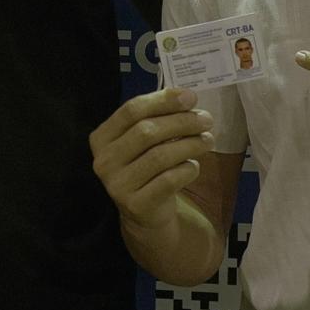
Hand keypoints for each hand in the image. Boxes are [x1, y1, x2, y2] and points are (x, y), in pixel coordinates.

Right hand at [89, 88, 214, 232]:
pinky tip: (194, 166)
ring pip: (160, 156)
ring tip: (207, 140)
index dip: (163, 100)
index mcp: (102, 137)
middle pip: (146, 131)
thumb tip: (186, 96)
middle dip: (182, 122)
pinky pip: (169, 180)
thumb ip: (158, 117)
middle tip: (206, 120)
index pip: (131, 110)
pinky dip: (188, 169)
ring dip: (190, 144)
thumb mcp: (145, 141)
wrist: (144, 214)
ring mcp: (117, 185)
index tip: (191, 97)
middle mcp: (104, 160)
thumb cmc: (146, 167)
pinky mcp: (136, 204)